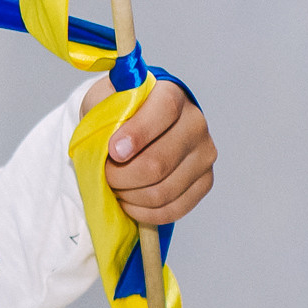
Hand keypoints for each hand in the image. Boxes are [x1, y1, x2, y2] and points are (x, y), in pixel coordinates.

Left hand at [80, 75, 213, 225]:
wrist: (134, 123)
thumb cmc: (116, 112)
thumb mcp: (102, 101)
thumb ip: (103, 112)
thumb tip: (111, 145)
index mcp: (171, 95)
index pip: (164, 112)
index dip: (137, 134)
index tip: (113, 152)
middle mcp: (194, 123)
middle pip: (157, 164)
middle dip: (120, 176)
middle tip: (103, 175)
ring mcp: (203, 154)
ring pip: (162, 192)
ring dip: (129, 196)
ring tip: (115, 187)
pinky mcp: (204, 181)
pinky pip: (172, 209)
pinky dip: (143, 212)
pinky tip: (129, 202)